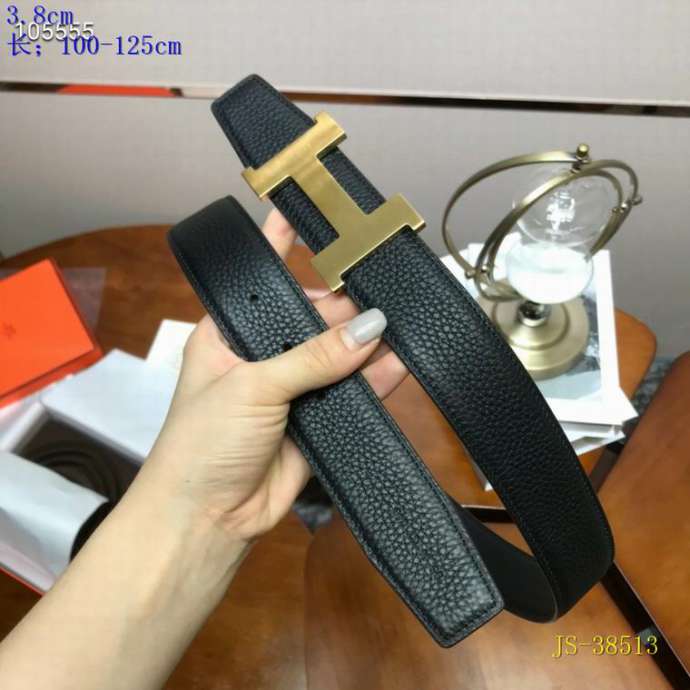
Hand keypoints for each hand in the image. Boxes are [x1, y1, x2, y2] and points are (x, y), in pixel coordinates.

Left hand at [146, 209, 407, 545]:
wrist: (206, 519)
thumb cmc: (202, 442)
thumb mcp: (252, 386)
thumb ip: (314, 356)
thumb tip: (370, 328)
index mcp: (230, 334)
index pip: (261, 279)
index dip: (282, 246)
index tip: (307, 212)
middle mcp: (262, 356)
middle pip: (312, 318)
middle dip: (343, 305)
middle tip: (381, 289)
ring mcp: (292, 390)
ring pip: (337, 356)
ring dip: (364, 343)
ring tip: (400, 321)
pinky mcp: (317, 422)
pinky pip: (351, 394)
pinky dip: (375, 381)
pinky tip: (398, 364)